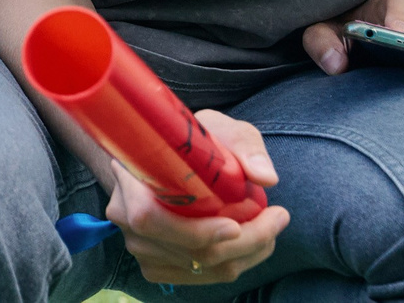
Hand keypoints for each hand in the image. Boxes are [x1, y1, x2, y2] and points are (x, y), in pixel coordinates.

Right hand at [107, 110, 287, 286]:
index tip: (236, 225)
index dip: (194, 230)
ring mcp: (139, 247)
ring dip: (245, 254)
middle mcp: (126, 220)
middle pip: (188, 250)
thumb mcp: (216, 127)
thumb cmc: (190, 139)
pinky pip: (200, 276)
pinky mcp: (156, 264)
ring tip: (270, 228)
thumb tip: (265, 177)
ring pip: (201, 266)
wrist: (164, 156)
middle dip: (244, 242)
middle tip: (277, 219)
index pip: (150, 219)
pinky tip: (249, 244)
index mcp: (127, 181)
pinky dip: (233, 264)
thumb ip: (243, 146)